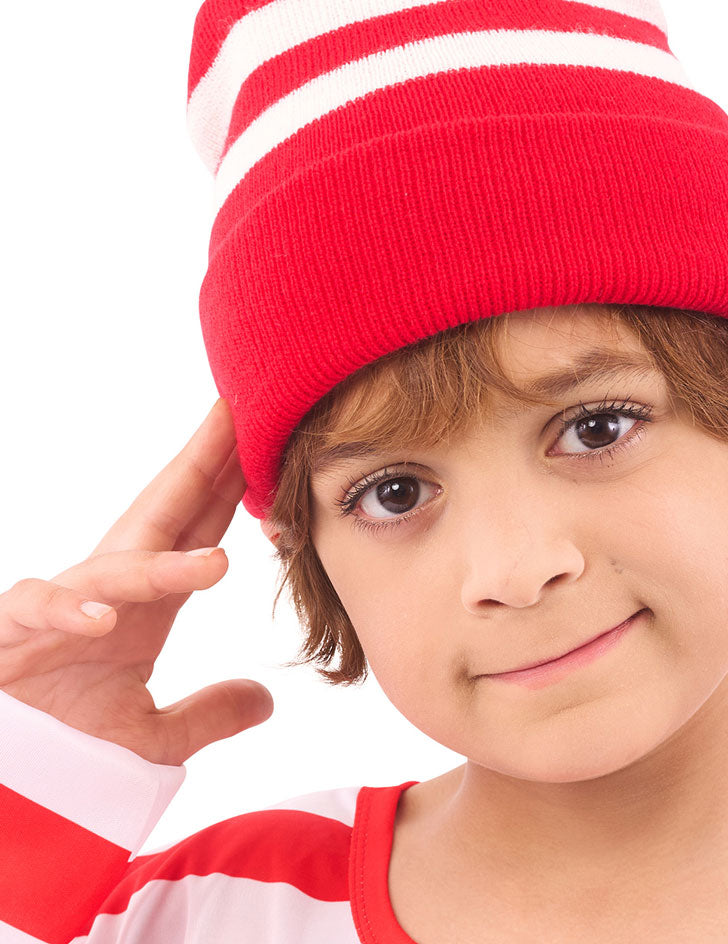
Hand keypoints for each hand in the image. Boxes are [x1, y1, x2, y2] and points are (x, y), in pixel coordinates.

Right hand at [0, 399, 272, 765]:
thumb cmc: (60, 746)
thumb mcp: (150, 739)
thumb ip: (206, 716)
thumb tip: (265, 699)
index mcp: (144, 604)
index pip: (197, 530)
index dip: (232, 487)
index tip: (268, 441)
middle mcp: (108, 592)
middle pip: (162, 515)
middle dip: (201, 465)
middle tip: (237, 415)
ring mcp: (62, 607)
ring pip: (114, 568)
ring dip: (162, 563)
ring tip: (215, 565)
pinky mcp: (12, 634)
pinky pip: (40, 610)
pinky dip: (68, 612)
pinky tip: (103, 621)